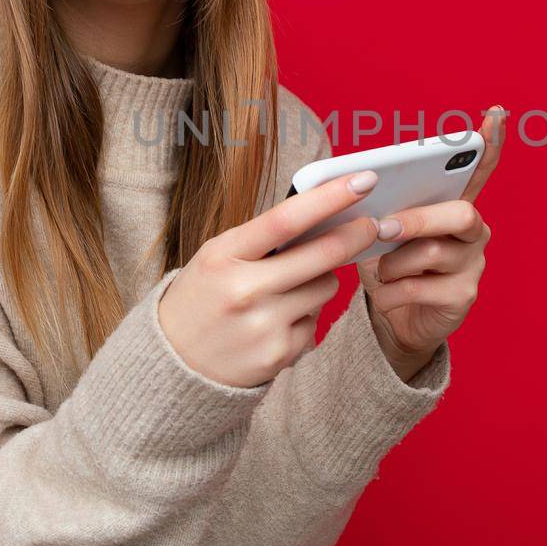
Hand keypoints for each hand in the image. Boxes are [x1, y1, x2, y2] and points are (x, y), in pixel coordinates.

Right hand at [157, 169, 384, 387]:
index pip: (286, 219)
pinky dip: (306, 315)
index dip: (330, 198)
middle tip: (372, 224)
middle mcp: (244, 290)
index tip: (364, 180)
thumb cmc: (203, 297)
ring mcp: (264, 326)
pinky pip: (317, 321)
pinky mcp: (280, 354)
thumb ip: (263, 239)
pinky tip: (276, 322)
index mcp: (223, 255)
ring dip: (321, 280)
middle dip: (356, 234)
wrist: (174, 365)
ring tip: (288, 288)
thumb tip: (325, 215)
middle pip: (322, 255)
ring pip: (326, 288)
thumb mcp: (218, 258)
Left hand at [358, 106, 505, 377]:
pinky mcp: (463, 297)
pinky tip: (385, 296)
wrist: (396, 320)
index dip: (491, 143)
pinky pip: (419, 288)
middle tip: (385, 227)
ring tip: (379, 270)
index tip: (495, 112)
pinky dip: (390, 292)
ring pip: (435, 252)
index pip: (481, 169)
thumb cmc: (390, 265)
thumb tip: (352, 187)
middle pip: (461, 214)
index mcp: (455, 205)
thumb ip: (381, 208)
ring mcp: (472, 264)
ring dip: (394, 262)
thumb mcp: (383, 232)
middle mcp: (473, 232)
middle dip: (420, 219)